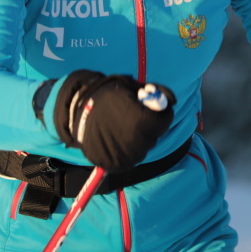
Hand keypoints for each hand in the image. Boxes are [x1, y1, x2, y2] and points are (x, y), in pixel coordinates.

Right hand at [53, 70, 175, 172]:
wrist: (78, 112)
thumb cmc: (107, 96)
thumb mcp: (131, 86)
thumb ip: (155, 92)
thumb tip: (172, 100)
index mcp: (140, 121)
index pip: (163, 121)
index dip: (161, 113)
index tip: (153, 108)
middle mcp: (134, 142)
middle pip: (154, 136)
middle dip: (150, 126)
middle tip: (136, 117)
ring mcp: (124, 156)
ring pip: (144, 148)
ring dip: (140, 138)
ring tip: (124, 126)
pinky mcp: (115, 165)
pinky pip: (131, 157)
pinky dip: (128, 148)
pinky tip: (117, 137)